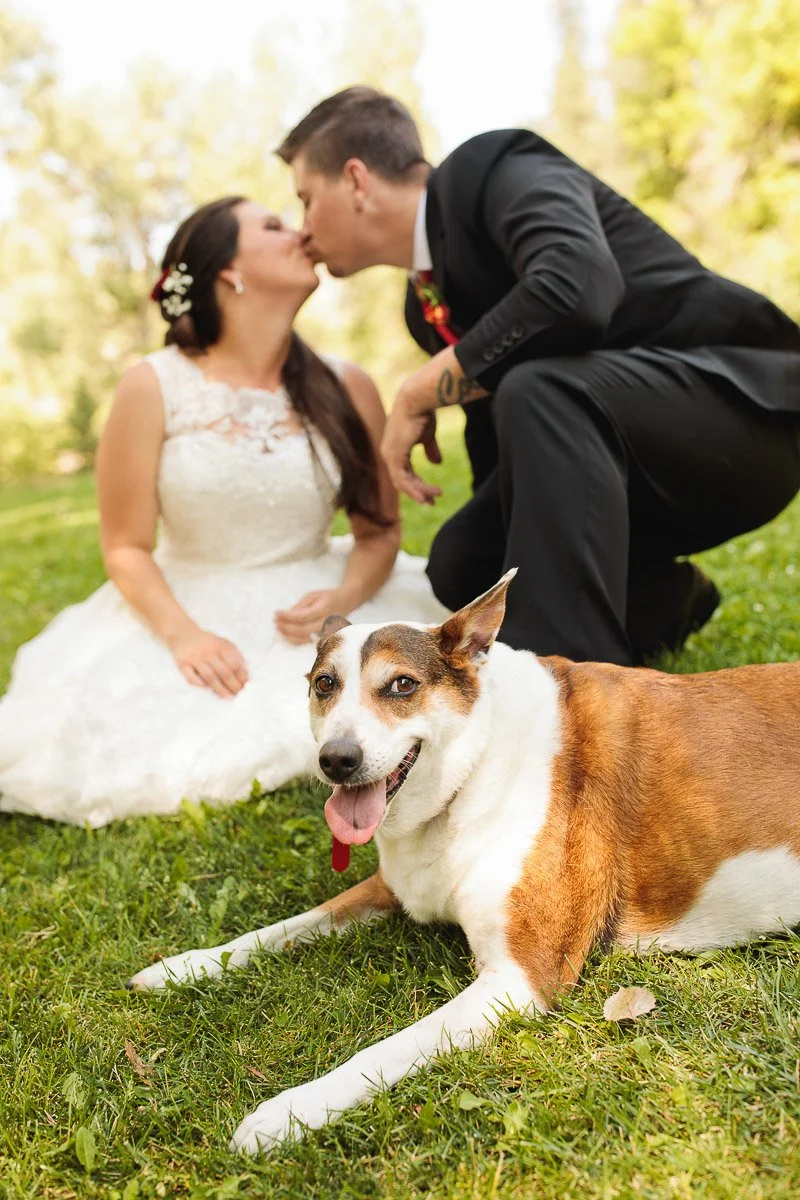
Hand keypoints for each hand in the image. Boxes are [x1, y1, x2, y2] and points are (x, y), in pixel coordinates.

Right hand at [169, 626, 248, 697]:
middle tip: (238, 693)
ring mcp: (195, 658)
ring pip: (209, 676)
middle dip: (233, 685)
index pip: (234, 663)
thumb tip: (246, 674)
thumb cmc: (207, 643)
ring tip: (228, 697)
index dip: (241, 675)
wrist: (183, 634)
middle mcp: (208, 651)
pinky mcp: (182, 664)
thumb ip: (234, 656)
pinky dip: (199, 684)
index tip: (245, 685)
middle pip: (224, 672)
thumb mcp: (223, 644)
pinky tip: (206, 688)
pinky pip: (191, 677)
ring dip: (220, 689)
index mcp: (221, 645)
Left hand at [274, 589, 352, 644]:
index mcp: (324, 610)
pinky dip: (293, 639)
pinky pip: (306, 641)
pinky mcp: (322, 637)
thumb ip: (300, 605)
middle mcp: (325, 623)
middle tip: (275, 621)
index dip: (287, 616)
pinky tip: (285, 633)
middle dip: (286, 627)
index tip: (276, 613)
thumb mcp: (313, 595)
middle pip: (302, 630)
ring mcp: (324, 632)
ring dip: (288, 634)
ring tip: (277, 627)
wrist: (345, 602)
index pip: (302, 616)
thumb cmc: (327, 597)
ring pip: (303, 638)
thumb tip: (286, 615)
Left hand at [380, 388, 441, 505]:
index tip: (431, 493)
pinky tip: (425, 495)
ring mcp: (389, 455)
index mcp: (394, 448)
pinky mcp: (394, 456)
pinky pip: (403, 479)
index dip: (418, 483)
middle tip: (432, 502)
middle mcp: (388, 453)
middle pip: (402, 480)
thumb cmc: (423, 413)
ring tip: (434, 498)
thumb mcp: (427, 436)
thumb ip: (430, 449)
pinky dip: (414, 489)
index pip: (404, 472)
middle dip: (418, 492)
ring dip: (420, 492)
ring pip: (403, 483)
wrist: (417, 399)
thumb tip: (437, 463)